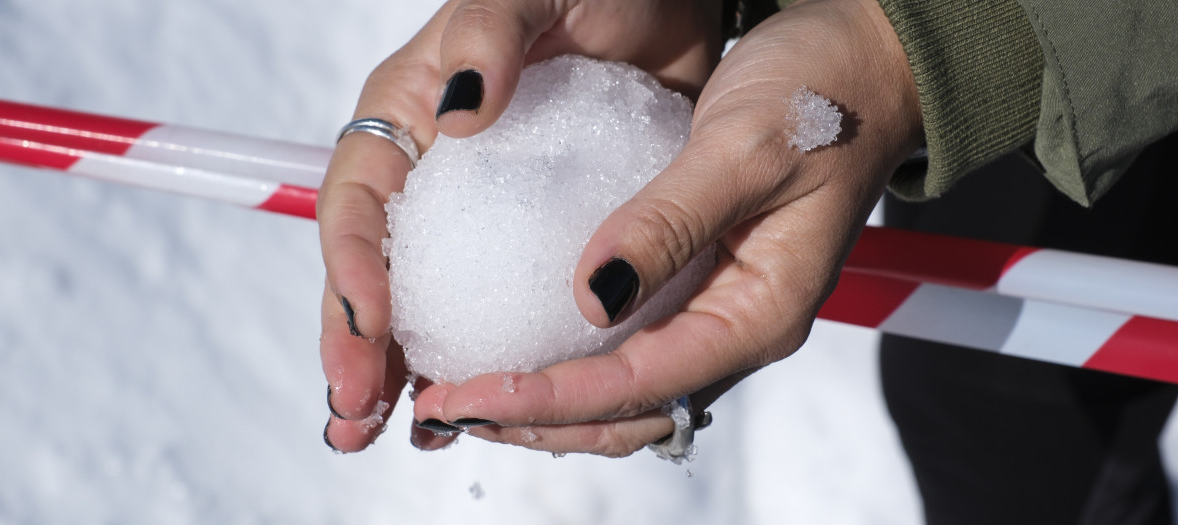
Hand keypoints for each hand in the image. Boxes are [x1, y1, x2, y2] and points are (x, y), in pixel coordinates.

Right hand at [318, 0, 725, 452]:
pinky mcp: (536, 240)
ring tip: (418, 435)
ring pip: (432, 304)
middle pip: (376, 273)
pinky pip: (502, 307)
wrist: (672, 10)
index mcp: (408, 118)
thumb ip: (490, 33)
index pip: (357, 204)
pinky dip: (494, 357)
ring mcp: (484, 216)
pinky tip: (498, 406)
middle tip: (356, 419)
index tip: (368, 336)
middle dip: (361, 351)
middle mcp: (435, 178)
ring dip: (415, 374)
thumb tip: (460, 115)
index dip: (350, 274)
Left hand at [411, 0, 923, 456]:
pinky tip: (518, 341)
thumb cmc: (821, 96)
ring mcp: (720, 308)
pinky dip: (571, 358)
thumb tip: (592, 298)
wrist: (862, 62)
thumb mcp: (741, 149)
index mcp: (763, 309)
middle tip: (450, 404)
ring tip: (470, 392)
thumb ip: (670, 222)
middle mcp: (741, 324)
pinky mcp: (700, 284)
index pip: (643, 383)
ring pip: (626, 389)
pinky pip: (630, 345)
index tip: (471, 394)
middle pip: (631, 409)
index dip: (551, 397)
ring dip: (549, 401)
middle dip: (538, 419)